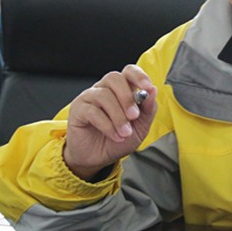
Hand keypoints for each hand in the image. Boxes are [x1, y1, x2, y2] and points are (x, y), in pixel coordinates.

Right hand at [63, 64, 156, 179]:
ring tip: (125, 133)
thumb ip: (148, 110)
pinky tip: (115, 136)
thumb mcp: (140, 127)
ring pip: (104, 95)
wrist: (99, 158)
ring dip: (118, 116)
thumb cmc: (119, 139)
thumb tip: (153, 91)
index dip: (139, 77)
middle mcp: (104, 89)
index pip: (129, 72)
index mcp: (121, 90)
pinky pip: (92, 111)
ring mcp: (89, 98)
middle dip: (127, 97)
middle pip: (114, 78)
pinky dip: (107, 125)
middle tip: (134, 116)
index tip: (148, 88)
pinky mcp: (78, 110)